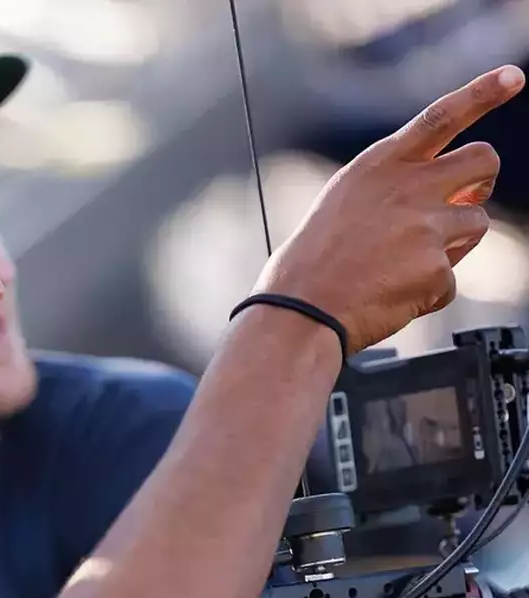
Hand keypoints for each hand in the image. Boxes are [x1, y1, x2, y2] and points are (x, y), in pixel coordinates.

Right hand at [253, 65, 524, 353]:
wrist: (300, 308)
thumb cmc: (312, 261)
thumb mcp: (344, 202)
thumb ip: (397, 187)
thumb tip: (459, 194)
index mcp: (379, 166)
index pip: (441, 116)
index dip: (482, 93)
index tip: (512, 77)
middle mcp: (409, 187)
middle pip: (484, 160)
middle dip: (482, 178)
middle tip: (465, 197)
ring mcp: (427, 227)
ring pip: (476, 223)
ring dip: (453, 243)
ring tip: (403, 263)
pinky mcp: (438, 268)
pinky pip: (451, 278)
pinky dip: (428, 291)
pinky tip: (393, 294)